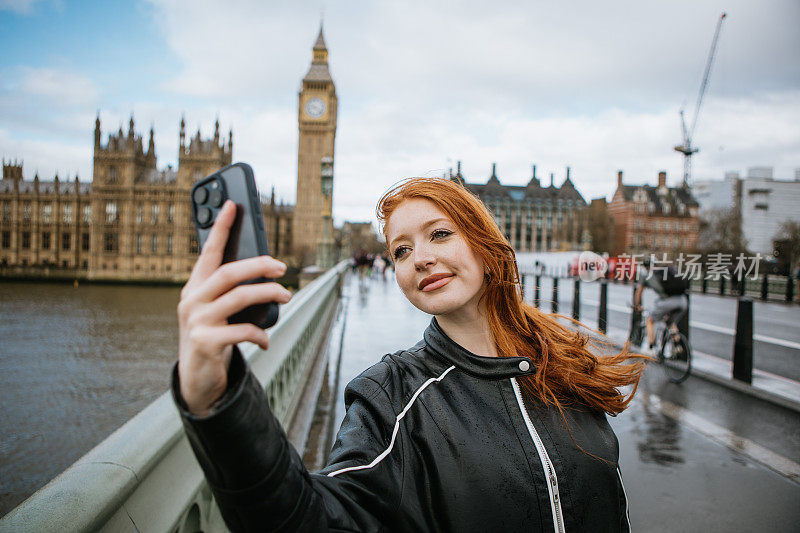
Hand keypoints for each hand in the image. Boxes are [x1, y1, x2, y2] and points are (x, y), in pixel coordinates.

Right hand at [177, 200, 291, 415]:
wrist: (196, 377)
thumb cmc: (212, 335)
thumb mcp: (215, 309)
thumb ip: (229, 290)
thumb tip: (266, 267)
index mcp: (195, 286)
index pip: (208, 251)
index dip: (220, 227)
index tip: (233, 204)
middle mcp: (192, 299)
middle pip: (228, 272)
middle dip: (259, 265)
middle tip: (283, 267)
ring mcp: (196, 321)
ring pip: (239, 298)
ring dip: (269, 294)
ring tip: (287, 295)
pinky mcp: (205, 343)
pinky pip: (242, 331)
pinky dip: (260, 333)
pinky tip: (266, 339)